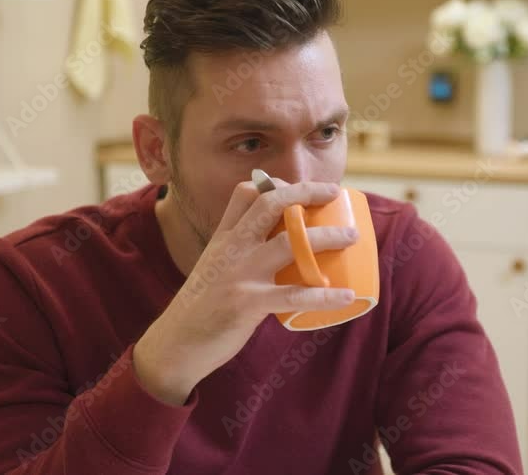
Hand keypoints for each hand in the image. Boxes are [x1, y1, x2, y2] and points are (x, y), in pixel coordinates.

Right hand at [132, 179, 359, 404]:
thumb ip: (238, 254)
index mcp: (223, 238)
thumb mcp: (214, 267)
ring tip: (351, 237)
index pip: (246, 194)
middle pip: (270, 204)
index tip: (299, 186)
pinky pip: (294, 295)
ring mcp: (240, 273)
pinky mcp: (247, 302)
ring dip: (326, 237)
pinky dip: (324, 296)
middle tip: (333, 193)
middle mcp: (232, 248)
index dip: (274, 183)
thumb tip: (276, 250)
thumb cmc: (202, 307)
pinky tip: (347, 296)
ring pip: (289, 243)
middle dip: (305, 192)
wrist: (175, 344)